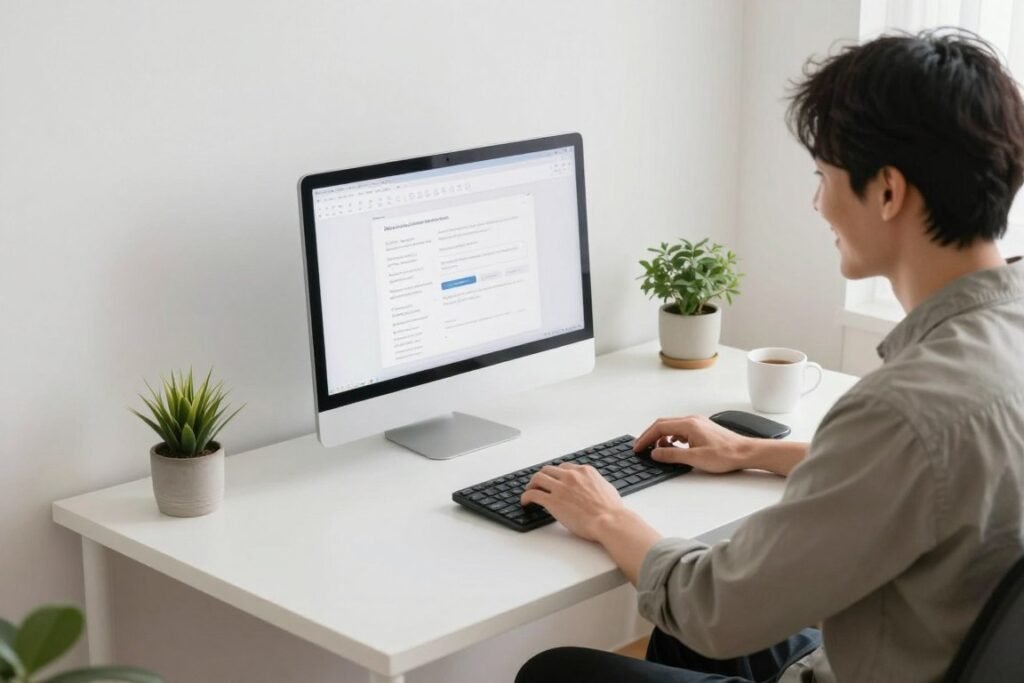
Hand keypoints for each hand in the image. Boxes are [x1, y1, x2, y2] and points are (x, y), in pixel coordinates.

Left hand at [520, 463, 625, 540]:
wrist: (609, 520)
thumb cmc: (612, 510)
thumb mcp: (606, 487)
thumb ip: (595, 484)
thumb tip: (593, 487)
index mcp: (584, 471)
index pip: (564, 467)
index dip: (557, 474)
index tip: (554, 480)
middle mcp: (571, 476)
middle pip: (549, 470)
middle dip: (542, 477)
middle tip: (538, 484)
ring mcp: (561, 487)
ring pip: (538, 478)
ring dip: (531, 484)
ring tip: (529, 491)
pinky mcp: (553, 501)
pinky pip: (533, 494)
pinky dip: (526, 497)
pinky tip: (525, 502)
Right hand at [634, 415, 752, 473]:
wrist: (746, 452)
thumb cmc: (726, 455)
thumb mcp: (695, 458)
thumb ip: (672, 455)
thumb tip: (655, 453)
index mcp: (688, 424)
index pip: (659, 427)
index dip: (645, 438)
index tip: (638, 447)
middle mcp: (692, 420)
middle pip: (663, 424)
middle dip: (650, 437)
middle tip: (641, 448)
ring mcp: (697, 423)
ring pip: (672, 427)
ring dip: (661, 438)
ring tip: (658, 452)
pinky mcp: (702, 429)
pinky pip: (681, 430)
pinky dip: (672, 438)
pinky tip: (673, 448)